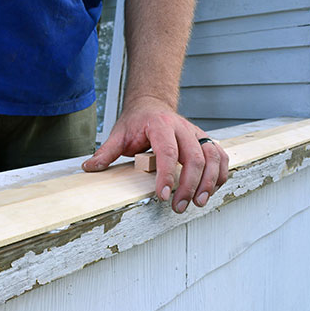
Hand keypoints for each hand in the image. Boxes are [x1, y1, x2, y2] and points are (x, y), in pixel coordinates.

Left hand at [82, 96, 228, 212]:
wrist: (152, 104)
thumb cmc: (136, 121)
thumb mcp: (118, 134)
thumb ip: (106, 152)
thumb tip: (89, 167)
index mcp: (160, 125)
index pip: (168, 152)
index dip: (167, 175)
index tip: (162, 195)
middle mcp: (183, 128)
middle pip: (195, 158)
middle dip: (189, 185)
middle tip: (179, 206)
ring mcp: (197, 133)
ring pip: (213, 157)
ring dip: (209, 182)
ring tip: (199, 202)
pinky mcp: (205, 140)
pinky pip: (221, 157)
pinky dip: (220, 174)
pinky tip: (212, 190)